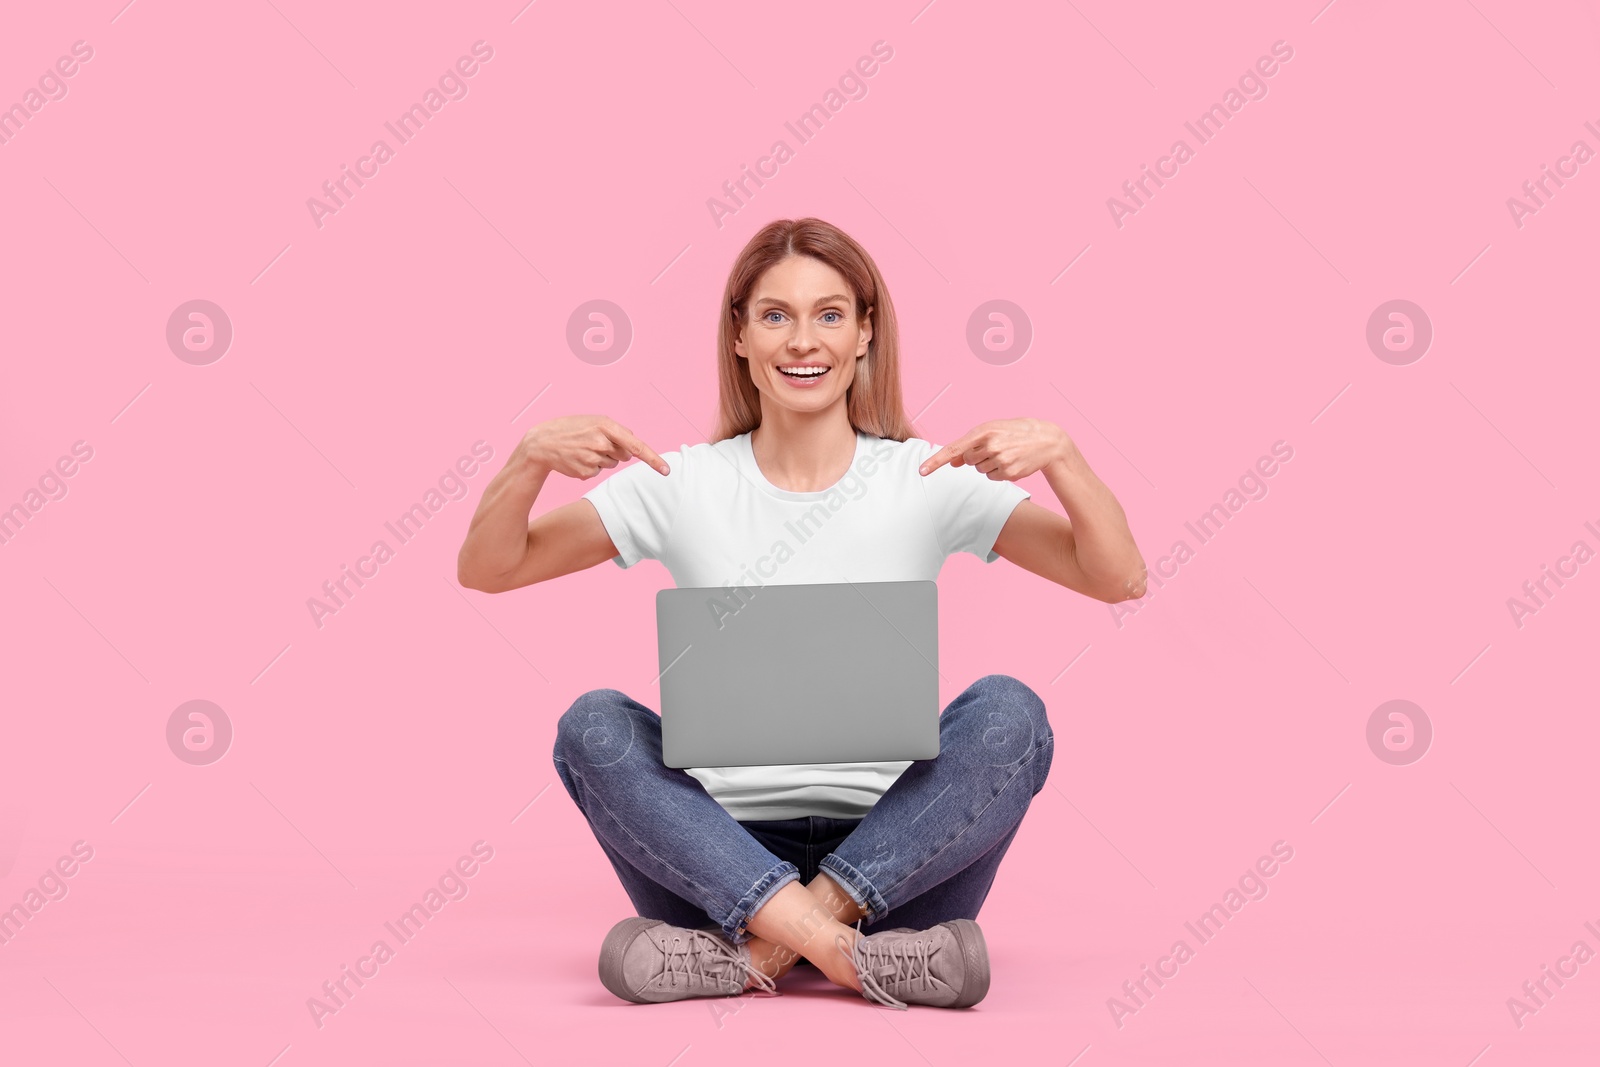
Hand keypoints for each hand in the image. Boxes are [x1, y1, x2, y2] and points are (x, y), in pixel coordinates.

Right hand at [515, 415, 668, 479]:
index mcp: (605, 425)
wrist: (541, 443)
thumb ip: (615, 431)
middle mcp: (601, 442)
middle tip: (594, 443)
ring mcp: (593, 458)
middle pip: (625, 455)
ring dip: (602, 458)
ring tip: (582, 449)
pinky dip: (590, 467)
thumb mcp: (592, 421)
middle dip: (616, 451)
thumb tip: (633, 444)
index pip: (636, 445)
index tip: (666, 471)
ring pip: (611, 464)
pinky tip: (577, 458)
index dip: (653, 459)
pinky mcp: (586, 472)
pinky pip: (598, 471)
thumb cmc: (570, 430)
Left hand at [918, 418, 1073, 480]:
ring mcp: (1000, 460)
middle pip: (967, 461)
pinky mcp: (1008, 473)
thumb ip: (970, 445)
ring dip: (988, 464)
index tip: (922, 471)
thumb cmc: (1015, 433)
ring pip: (979, 470)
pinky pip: (992, 477)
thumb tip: (952, 462)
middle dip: (976, 457)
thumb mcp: (992, 432)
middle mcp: (990, 445)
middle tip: (995, 447)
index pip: (954, 449)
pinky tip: (1011, 462)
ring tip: (1006, 453)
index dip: (936, 461)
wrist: (1046, 440)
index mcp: (983, 431)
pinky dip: (998, 472)